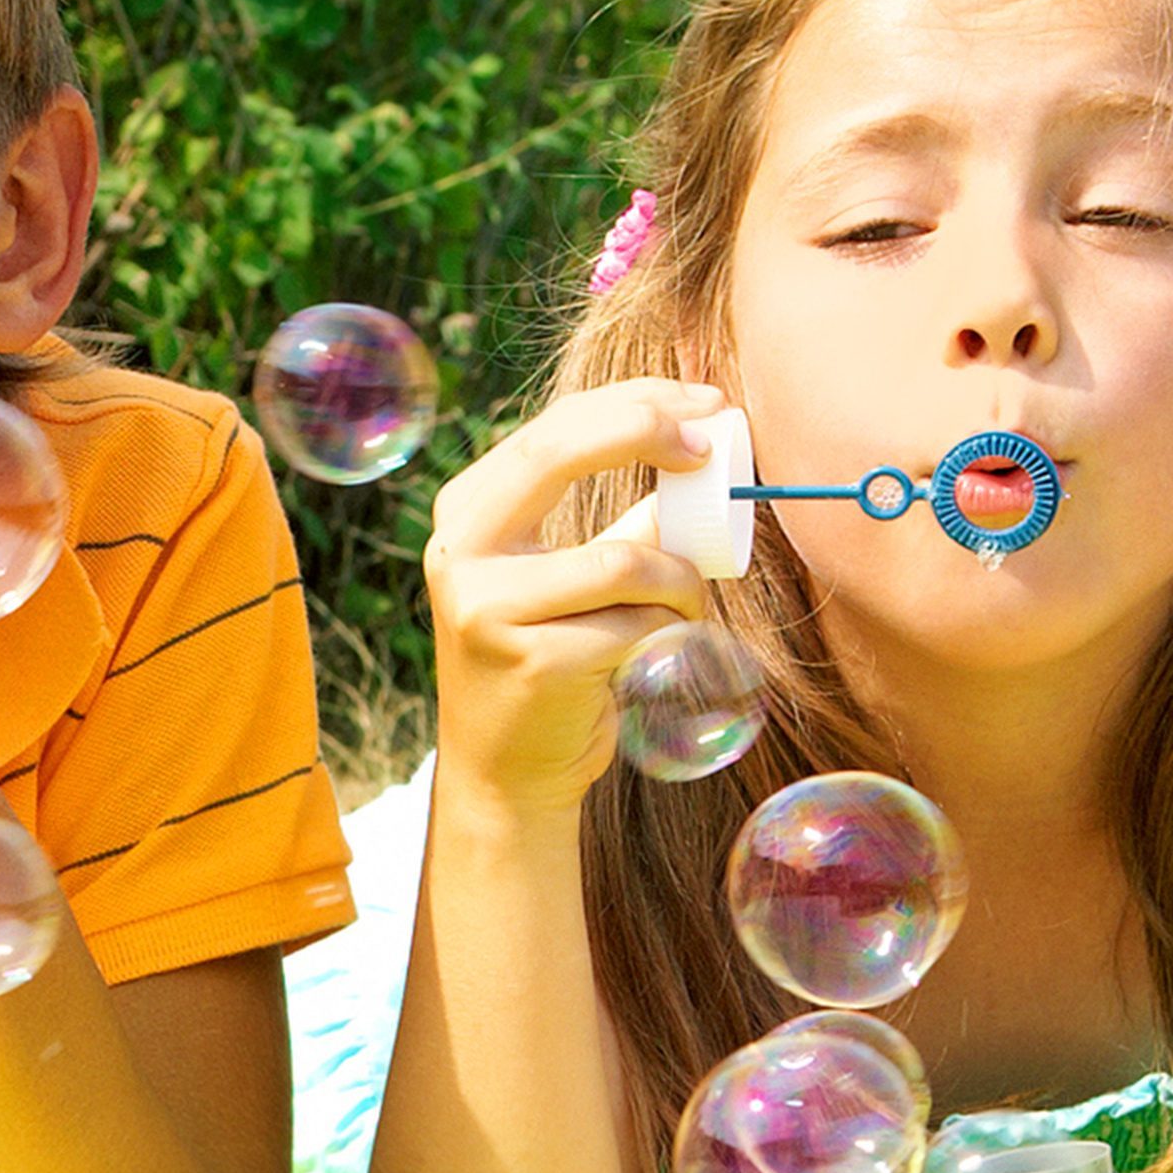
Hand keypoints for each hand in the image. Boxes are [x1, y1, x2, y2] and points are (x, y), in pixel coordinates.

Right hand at [419, 376, 729, 821]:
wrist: (506, 768)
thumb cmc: (554, 657)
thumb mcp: (573, 578)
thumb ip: (625, 521)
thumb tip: (706, 462)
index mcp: (469, 514)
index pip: (552, 430)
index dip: (634, 405)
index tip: (704, 405)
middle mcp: (461, 550)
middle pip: (558, 452)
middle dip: (646, 432)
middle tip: (711, 447)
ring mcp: (486, 607)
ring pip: (623, 559)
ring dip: (680, 581)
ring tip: (682, 607)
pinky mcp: (530, 661)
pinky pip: (635, 627)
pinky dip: (666, 636)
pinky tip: (650, 657)